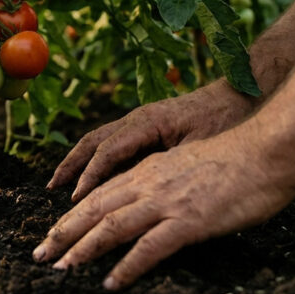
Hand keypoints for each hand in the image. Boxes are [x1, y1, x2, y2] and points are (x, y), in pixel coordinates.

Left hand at [34, 128, 294, 288]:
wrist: (267, 150)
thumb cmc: (238, 160)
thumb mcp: (188, 166)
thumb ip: (164, 182)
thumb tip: (150, 202)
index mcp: (149, 171)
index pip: (100, 195)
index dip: (73, 216)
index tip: (53, 233)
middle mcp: (149, 184)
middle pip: (95, 209)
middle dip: (63, 233)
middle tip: (39, 255)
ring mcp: (167, 202)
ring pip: (111, 226)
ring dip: (82, 249)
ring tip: (61, 268)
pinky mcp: (188, 220)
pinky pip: (149, 247)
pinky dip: (127, 267)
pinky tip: (111, 282)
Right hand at [48, 79, 255, 200]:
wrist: (243, 93)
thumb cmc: (225, 121)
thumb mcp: (201, 147)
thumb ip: (171, 166)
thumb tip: (147, 192)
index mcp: (147, 123)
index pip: (108, 151)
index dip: (90, 176)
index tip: (76, 200)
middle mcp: (137, 119)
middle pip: (93, 142)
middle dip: (71, 166)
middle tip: (51, 189)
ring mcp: (141, 122)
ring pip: (99, 141)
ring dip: (78, 162)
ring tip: (60, 184)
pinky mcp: (148, 127)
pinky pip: (113, 143)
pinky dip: (96, 160)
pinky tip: (92, 177)